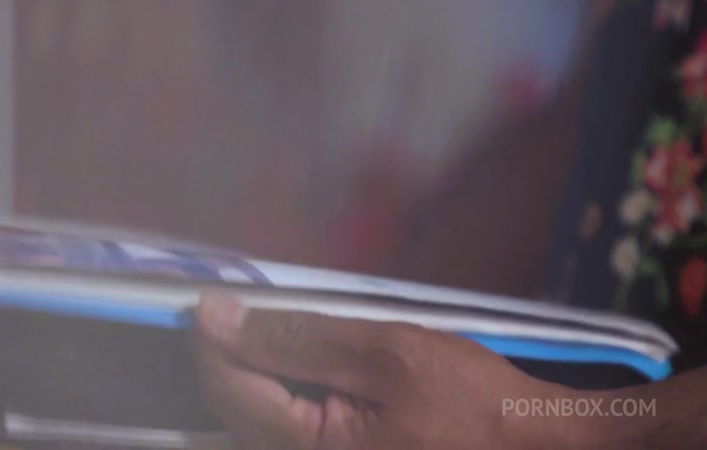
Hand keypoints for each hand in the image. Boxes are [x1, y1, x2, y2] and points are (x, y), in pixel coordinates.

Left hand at [193, 294, 571, 448]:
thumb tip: (221, 318)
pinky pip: (287, 426)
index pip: (230, 390)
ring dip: (255, 371)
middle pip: (235, 409)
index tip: (206, 299)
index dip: (211, 340)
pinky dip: (282, 389)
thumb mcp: (384, 352)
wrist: (528, 444)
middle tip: (238, 310)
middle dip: (229, 356)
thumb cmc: (467, 397)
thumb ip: (297, 338)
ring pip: (257, 418)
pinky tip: (299, 364)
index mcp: (312, 448)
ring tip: (268, 331)